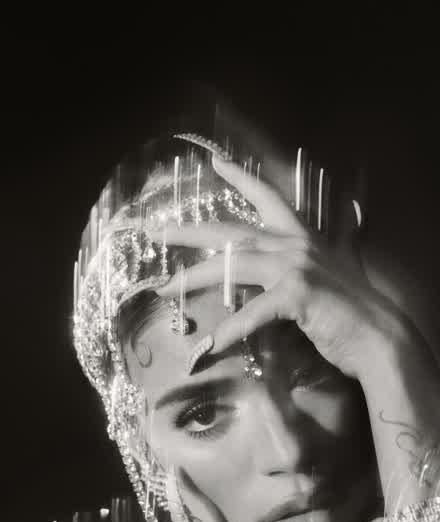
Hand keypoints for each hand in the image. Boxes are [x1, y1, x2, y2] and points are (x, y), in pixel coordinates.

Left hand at [152, 155, 402, 380]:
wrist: (380, 335)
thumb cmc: (352, 306)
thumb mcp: (337, 267)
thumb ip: (334, 243)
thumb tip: (345, 218)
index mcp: (300, 236)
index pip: (267, 197)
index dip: (241, 178)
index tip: (215, 162)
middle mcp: (294, 245)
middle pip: (232, 232)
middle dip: (191, 232)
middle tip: (157, 233)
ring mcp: (295, 267)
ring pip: (232, 265)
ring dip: (193, 278)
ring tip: (164, 289)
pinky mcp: (297, 294)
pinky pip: (254, 312)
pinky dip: (232, 329)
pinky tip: (212, 343)